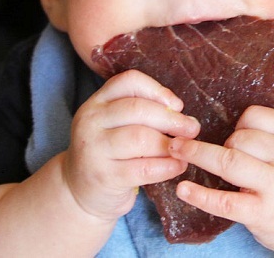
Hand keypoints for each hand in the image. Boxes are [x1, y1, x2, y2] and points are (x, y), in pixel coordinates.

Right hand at [63, 70, 199, 221]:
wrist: (80, 192)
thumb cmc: (110, 154)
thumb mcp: (117, 126)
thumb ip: (143, 113)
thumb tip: (180, 112)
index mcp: (97, 103)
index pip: (129, 82)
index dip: (158, 90)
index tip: (177, 106)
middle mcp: (90, 121)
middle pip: (138, 109)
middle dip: (171, 119)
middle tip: (192, 129)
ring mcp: (94, 149)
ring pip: (140, 138)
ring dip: (169, 144)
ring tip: (185, 150)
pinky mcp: (104, 176)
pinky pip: (143, 168)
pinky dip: (166, 167)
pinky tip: (177, 166)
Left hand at [168, 105, 273, 253]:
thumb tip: (236, 122)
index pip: (256, 116)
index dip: (240, 124)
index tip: (235, 135)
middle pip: (240, 138)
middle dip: (225, 144)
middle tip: (222, 156)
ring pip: (228, 161)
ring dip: (198, 155)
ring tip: (178, 151)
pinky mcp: (263, 213)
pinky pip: (224, 201)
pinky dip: (200, 195)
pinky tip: (183, 189)